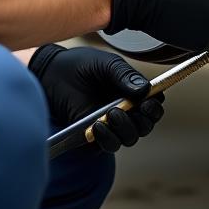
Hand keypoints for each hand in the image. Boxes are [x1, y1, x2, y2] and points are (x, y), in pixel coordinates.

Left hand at [29, 44, 164, 152]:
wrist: (53, 73)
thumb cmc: (81, 65)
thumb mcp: (105, 64)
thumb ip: (124, 74)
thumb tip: (145, 89)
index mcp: (133, 92)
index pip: (153, 106)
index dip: (155, 108)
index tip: (149, 103)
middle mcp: (126, 111)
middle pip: (145, 125)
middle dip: (142, 121)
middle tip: (130, 109)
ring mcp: (111, 125)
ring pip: (130, 138)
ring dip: (125, 129)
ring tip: (111, 114)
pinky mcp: (95, 136)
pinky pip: (109, 145)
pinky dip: (108, 138)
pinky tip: (97, 125)